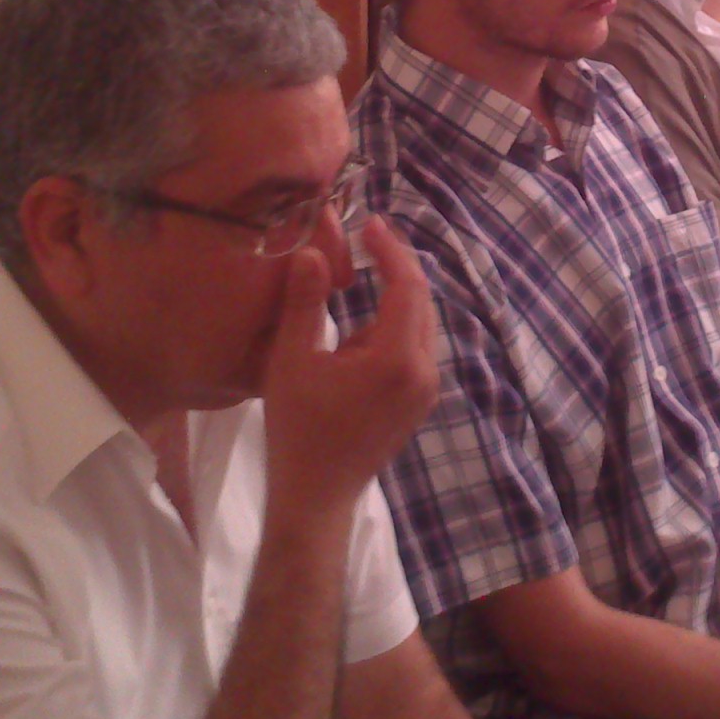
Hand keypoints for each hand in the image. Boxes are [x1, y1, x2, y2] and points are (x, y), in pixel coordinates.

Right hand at [262, 216, 439, 514]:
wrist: (316, 496)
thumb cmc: (298, 429)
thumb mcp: (292, 360)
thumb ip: (305, 302)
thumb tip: (313, 251)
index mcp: (397, 358)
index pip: (407, 286)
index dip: (390, 249)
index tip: (369, 222)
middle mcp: (425, 371)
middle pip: (421, 302)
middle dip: (397, 267)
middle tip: (368, 239)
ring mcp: (426, 389)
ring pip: (421, 324)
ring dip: (397, 296)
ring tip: (364, 272)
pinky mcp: (419, 401)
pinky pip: (416, 348)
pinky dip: (396, 324)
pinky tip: (365, 322)